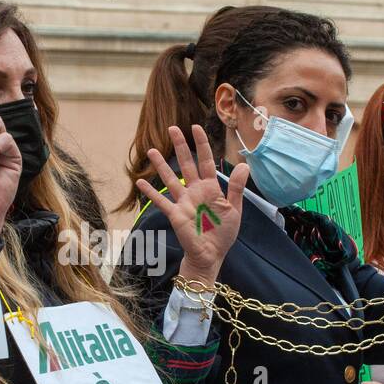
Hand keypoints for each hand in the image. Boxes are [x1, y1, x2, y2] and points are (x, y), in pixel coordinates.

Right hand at [135, 125, 247, 285]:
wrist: (211, 255)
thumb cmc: (223, 233)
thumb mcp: (235, 210)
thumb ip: (236, 188)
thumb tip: (244, 165)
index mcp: (211, 188)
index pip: (206, 161)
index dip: (201, 145)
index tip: (196, 128)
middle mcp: (195, 191)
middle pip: (186, 164)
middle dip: (180, 146)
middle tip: (172, 129)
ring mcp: (183, 202)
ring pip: (170, 178)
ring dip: (161, 165)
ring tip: (151, 150)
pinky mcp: (175, 214)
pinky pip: (161, 201)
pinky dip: (150, 192)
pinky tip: (140, 182)